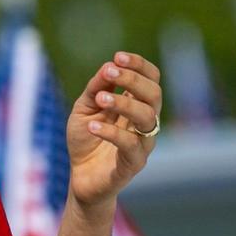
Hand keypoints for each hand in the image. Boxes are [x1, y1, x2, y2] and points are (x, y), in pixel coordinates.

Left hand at [66, 52, 161, 208]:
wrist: (80, 178)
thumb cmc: (86, 139)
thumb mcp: (84, 108)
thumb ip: (96, 88)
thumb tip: (108, 66)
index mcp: (136, 104)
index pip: (151, 79)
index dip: (139, 65)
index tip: (117, 57)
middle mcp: (145, 122)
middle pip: (154, 94)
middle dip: (133, 79)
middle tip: (110, 73)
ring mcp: (143, 143)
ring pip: (148, 117)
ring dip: (124, 104)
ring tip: (100, 100)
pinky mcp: (134, 163)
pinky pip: (130, 145)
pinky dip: (112, 133)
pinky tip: (92, 126)